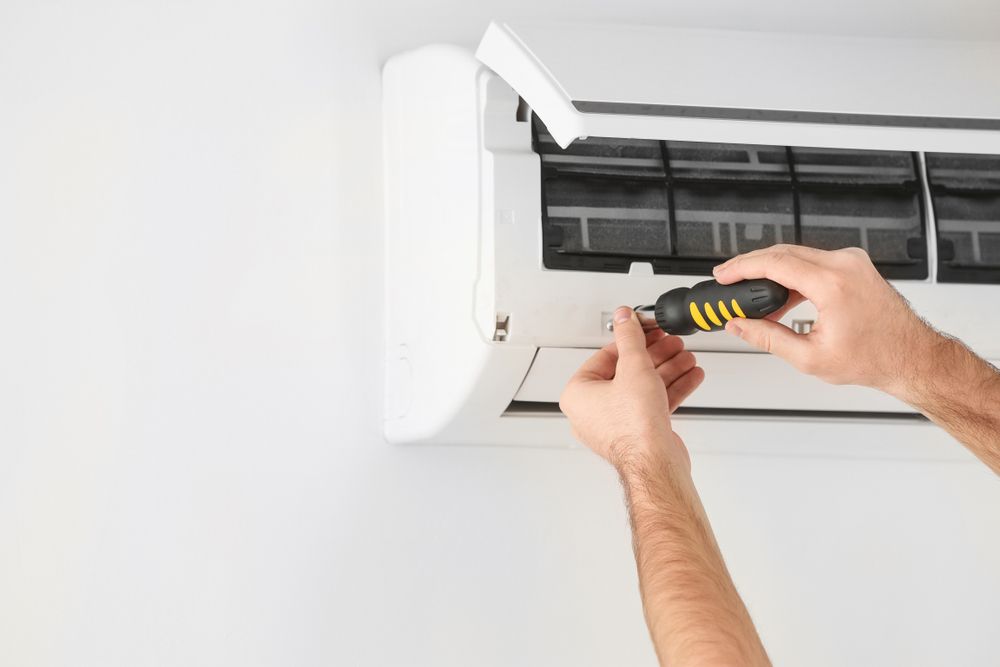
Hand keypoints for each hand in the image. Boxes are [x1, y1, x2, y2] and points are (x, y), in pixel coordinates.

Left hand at [559, 306, 703, 471]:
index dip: (630, 339)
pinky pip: (652, 404)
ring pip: (643, 388)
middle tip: (670, 343)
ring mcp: (616, 424)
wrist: (655, 463)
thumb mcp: (634, 366)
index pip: (605, 356)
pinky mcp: (637, 433)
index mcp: (579, 394)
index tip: (644, 329)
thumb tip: (624, 317)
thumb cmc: (634, 427)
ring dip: (668, 370)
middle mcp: (593, 411)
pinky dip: (671, 389)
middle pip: (627, 371)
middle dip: (655, 355)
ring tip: (686, 358)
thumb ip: (630, 338)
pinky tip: (690, 377)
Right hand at [713, 245, 936, 391]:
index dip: (742, 267)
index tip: (723, 274)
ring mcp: (852, 262)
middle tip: (729, 280)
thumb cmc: (875, 358)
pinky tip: (780, 295)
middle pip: (783, 252)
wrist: (910, 357)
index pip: (774, 263)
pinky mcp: (854, 266)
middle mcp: (845, 265)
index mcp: (833, 284)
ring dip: (771, 271)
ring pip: (798, 254)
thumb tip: (739, 325)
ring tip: (752, 296)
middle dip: (751, 266)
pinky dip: (791, 274)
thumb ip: (767, 338)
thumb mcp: (809, 357)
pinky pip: (813, 261)